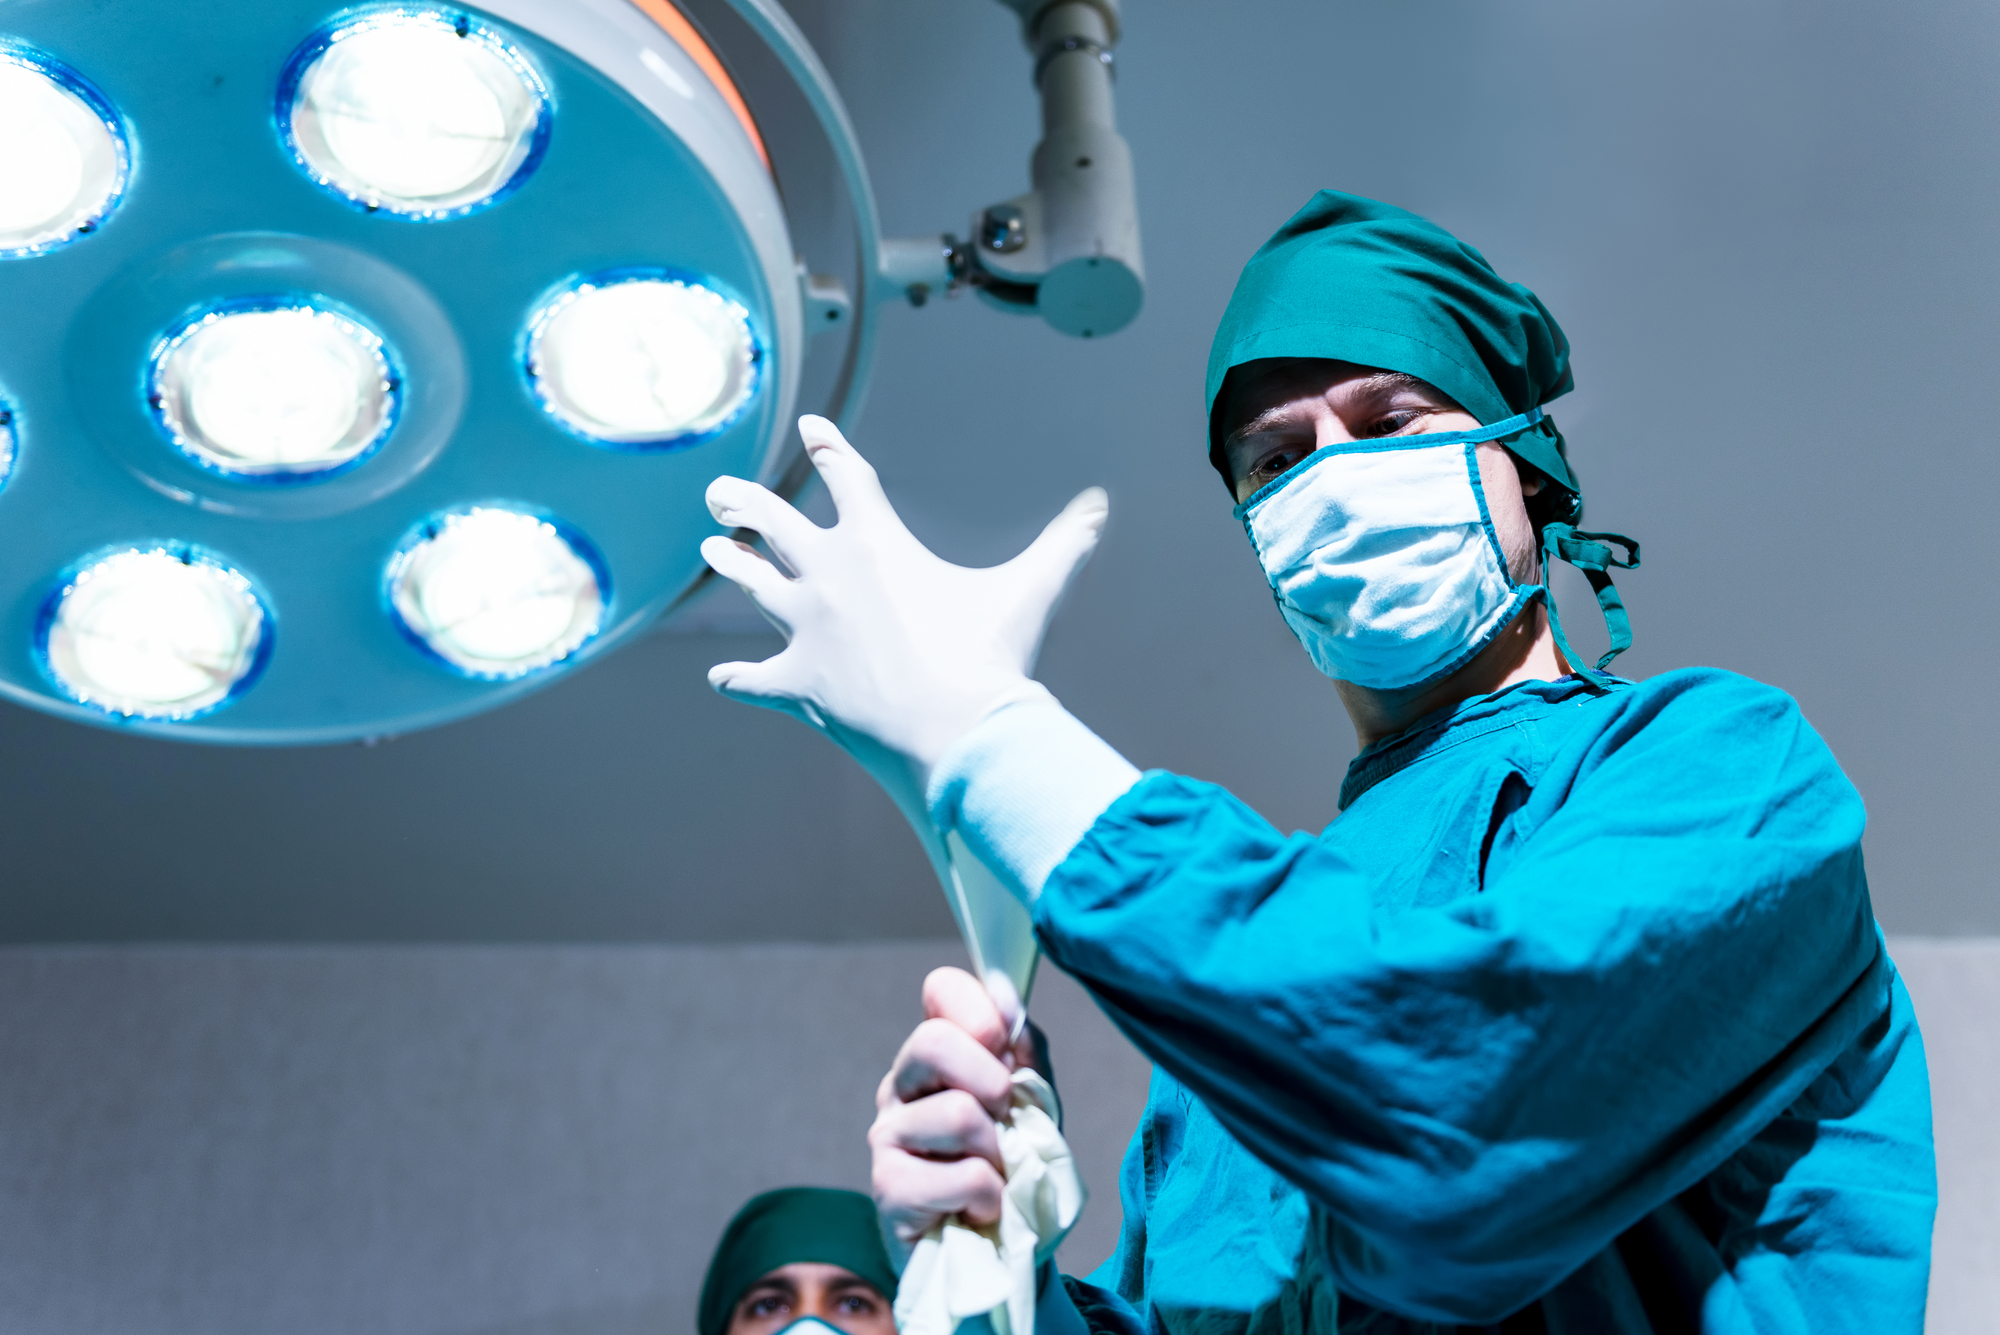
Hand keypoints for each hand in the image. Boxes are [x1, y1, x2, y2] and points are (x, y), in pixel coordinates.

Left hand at [701, 416, 1108, 816]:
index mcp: (877, 543)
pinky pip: (755, 680)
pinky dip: (739, 680)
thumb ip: (1064, 543)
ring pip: (754, 587)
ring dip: (733, 564)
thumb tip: (1101, 505)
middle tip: (720, 491)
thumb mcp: (1032, 590)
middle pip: (772, 522)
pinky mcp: (797, 686)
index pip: (845, 476)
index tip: (810, 428)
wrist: (957, 733)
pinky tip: (722, 679)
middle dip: (744, 501)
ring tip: (715, 548)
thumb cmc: (992, 657)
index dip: (827, 447)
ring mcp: (805, 632)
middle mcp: (828, 577)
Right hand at [869, 967, 1040, 1266]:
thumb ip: (1023, 1051)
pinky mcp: (889, 1189)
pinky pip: (964, 1176)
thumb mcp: (1033, 1103)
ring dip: (999, 1153)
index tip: (1004, 1041)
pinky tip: (980, 1210)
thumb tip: (1005, 996)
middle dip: (991, 1080)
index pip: (940, 990)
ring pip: (958, 1114)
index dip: (978, 1007)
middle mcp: (901, 1087)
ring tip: (995, 1176)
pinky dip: (990, 1197)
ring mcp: (888, 1137)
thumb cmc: (1013, 1170)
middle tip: (1006, 1117)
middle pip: (932, 1041)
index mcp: (936, 1055)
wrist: (1002, 1253)